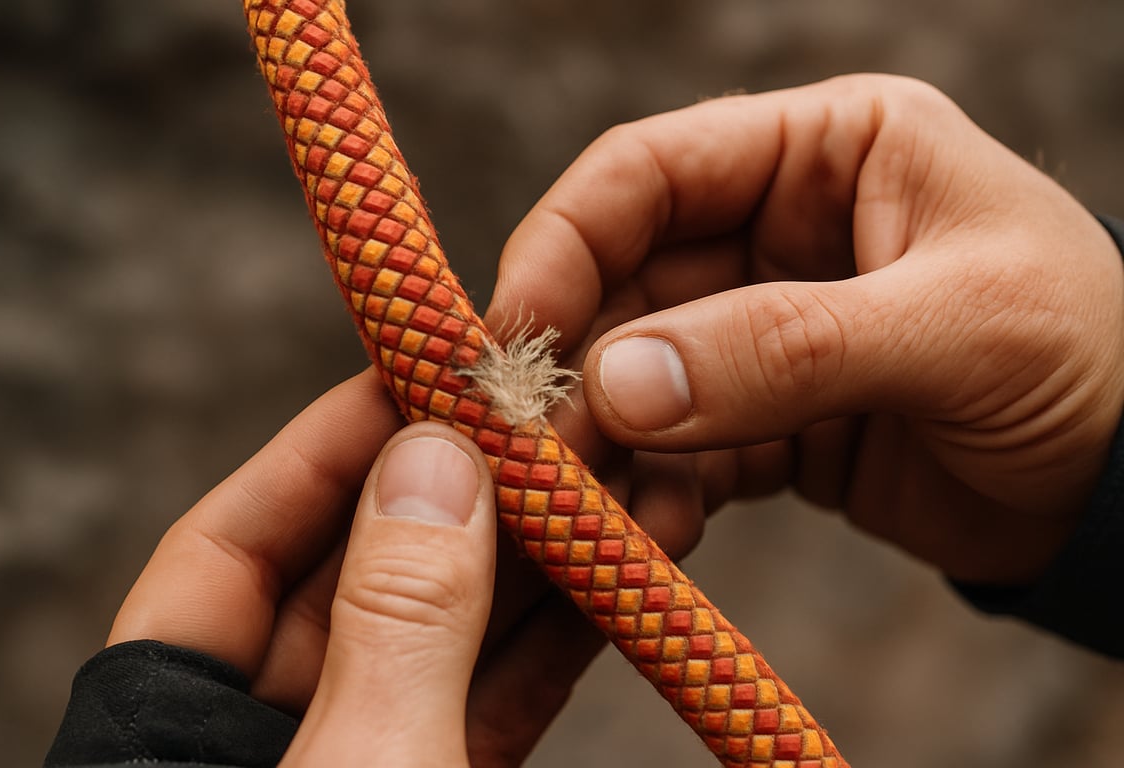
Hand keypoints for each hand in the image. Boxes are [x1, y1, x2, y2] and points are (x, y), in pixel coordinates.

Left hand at [109, 370, 690, 765]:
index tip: (420, 372)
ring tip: (613, 478)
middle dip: (461, 493)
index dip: (326, 447)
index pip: (232, 546)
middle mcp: (266, 734)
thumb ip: (397, 622)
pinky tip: (619, 574)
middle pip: (358, 575)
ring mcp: (367, 759)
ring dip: (536, 559)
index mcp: (180, 730)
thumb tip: (433, 456)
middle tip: (546, 414)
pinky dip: (559, 641)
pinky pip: (496, 698)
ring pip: (446, 634)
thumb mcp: (369, 767)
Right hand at [486, 74, 1123, 584]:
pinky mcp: (767, 418)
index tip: (515, 332)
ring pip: (640, 375)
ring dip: (604, 442)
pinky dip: (654, 491)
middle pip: (626, 281)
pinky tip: (650, 533)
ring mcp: (765, 328)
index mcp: (827, 151)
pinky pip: (680, 449)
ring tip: (584, 506)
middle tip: (530, 446)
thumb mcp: (955, 330)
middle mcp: (780, 228)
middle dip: (576, 364)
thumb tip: (618, 385)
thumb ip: (784, 349)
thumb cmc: (1089, 359)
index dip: (565, 241)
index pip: (651, 170)